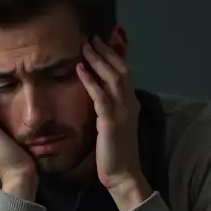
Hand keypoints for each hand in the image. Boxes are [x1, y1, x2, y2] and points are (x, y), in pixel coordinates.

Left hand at [77, 37, 150, 210]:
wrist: (123, 175)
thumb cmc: (115, 153)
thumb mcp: (113, 125)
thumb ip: (108, 108)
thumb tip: (99, 95)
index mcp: (131, 103)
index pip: (125, 72)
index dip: (117, 54)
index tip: (107, 37)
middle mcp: (130, 103)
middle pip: (121, 68)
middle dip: (108, 50)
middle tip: (94, 35)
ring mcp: (122, 111)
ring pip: (113, 77)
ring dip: (99, 59)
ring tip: (86, 44)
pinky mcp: (111, 121)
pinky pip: (100, 96)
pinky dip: (90, 80)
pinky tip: (80, 68)